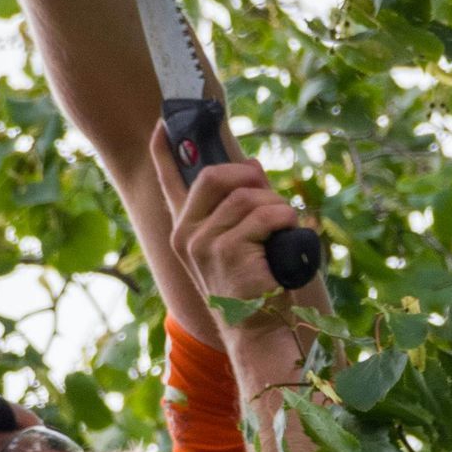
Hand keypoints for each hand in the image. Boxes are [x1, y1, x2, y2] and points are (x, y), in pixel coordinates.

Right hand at [151, 125, 311, 327]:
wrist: (259, 329)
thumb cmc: (254, 284)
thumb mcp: (241, 238)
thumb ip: (240, 202)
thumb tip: (252, 165)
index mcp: (186, 229)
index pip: (168, 181)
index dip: (163, 149)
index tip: (163, 122)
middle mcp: (186, 235)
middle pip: (213, 175)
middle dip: (249, 176)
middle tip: (269, 194)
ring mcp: (203, 244)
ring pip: (246, 196)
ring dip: (275, 205)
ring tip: (283, 226)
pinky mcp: (227, 252)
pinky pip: (265, 215)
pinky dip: (285, 219)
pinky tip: (288, 235)